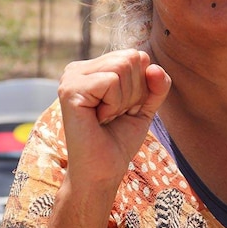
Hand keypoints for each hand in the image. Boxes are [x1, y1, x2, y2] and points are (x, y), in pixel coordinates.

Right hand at [57, 50, 170, 190]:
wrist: (102, 171)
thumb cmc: (119, 140)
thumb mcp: (145, 106)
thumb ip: (157, 84)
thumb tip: (154, 67)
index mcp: (92, 68)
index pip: (136, 55)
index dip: (142, 86)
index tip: (123, 109)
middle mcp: (78, 68)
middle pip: (131, 58)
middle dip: (134, 93)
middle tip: (114, 115)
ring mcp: (71, 78)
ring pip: (122, 67)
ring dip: (123, 100)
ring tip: (106, 117)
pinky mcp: (69, 90)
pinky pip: (111, 81)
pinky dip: (113, 105)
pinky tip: (98, 119)